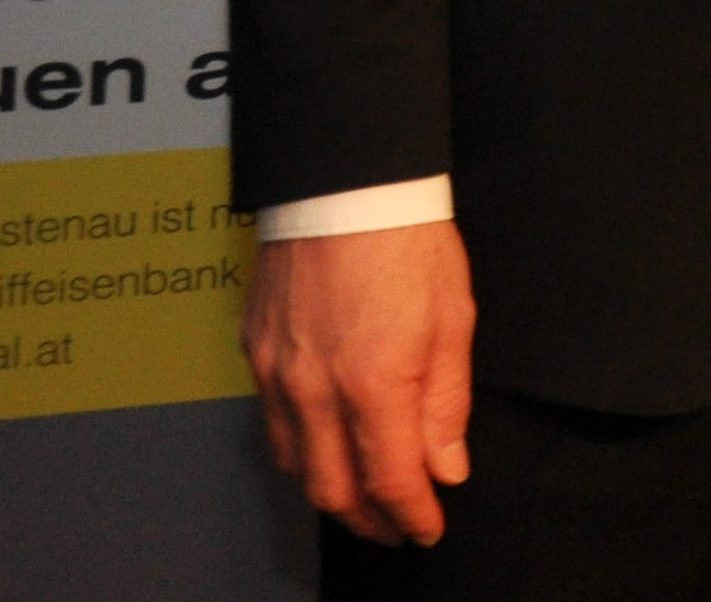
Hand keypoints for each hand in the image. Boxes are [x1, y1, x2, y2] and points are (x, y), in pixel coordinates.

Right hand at [245, 220, 475, 544]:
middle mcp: (315, 388)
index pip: (390, 479)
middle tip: (397, 528)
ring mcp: (277, 372)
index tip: (428, 529)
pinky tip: (324, 449)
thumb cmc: (407, 238)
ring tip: (365, 500)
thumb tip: (445, 467)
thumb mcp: (453, 317)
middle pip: (333, 488)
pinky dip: (299, 453)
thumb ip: (446, 401)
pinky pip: (271, 425)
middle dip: (369, 520)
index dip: (411, 515)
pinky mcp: (256, 352)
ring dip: (331, 493)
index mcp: (373, 381)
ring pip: (294, 465)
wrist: (345, 181)